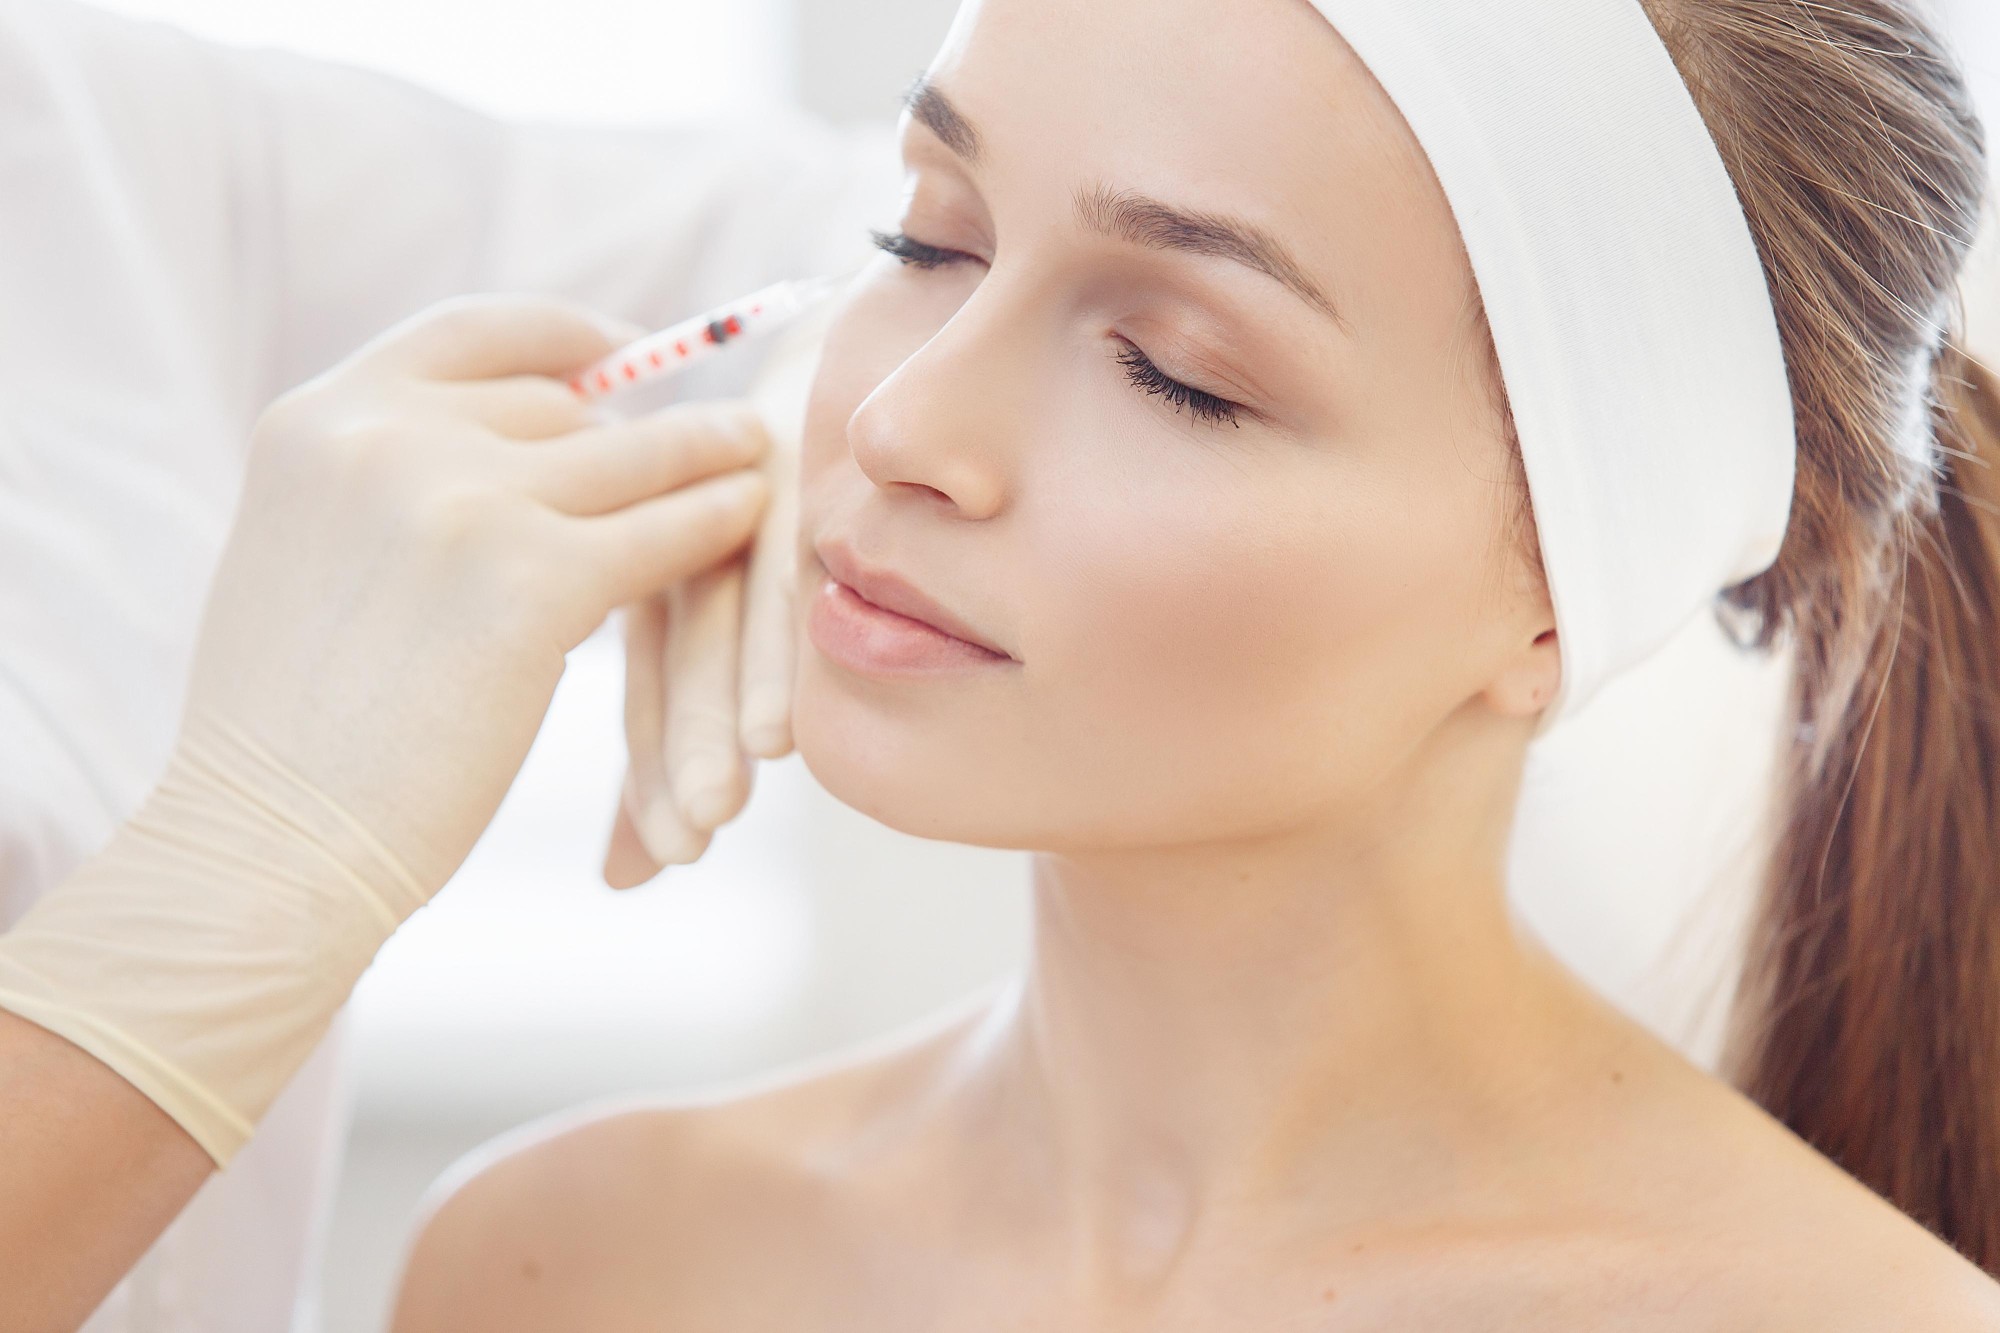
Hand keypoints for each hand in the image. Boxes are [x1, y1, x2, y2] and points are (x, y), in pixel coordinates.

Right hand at [188, 293, 771, 896]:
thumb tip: (493, 451)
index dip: (564, 339)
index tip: (626, 353)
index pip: (472, 333)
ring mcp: (463, 500)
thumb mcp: (310, 555)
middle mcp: (385, 436)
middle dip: (634, 427)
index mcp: (318, 421)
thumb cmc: (288, 734)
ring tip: (753, 453)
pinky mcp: (535, 580)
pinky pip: (662, 531)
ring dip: (706, 451)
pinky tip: (751, 520)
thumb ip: (383, 486)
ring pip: (630, 456)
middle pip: (563, 404)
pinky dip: (717, 522)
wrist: (268, 839)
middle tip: (704, 439)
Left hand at [603, 399, 801, 883]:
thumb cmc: (812, 502)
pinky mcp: (796, 460)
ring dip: (727, 706)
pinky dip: (785, 640)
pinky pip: (788, 558)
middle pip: (672, 650)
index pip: (645, 678)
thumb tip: (620, 882)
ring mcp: (742, 488)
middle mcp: (689, 525)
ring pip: (722, 608)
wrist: (862, 348)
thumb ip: (683, 728)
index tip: (649, 869)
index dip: (647, 773)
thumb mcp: (745, 613)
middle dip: (680, 752)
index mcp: (660, 561)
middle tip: (685, 846)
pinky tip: (786, 721)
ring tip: (734, 798)